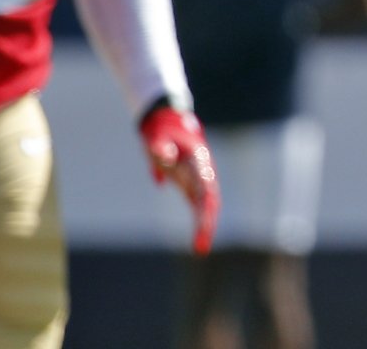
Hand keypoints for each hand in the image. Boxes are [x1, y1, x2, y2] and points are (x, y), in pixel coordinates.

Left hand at [141, 104, 219, 254]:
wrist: (166, 119)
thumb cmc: (161, 128)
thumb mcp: (157, 135)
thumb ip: (159, 146)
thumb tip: (165, 159)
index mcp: (198, 160)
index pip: (205, 189)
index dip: (205, 209)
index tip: (202, 226)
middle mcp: (202, 171)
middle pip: (209, 200)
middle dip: (207, 223)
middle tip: (201, 247)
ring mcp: (198, 177)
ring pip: (206, 204)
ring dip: (205, 224)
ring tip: (201, 247)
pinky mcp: (190, 182)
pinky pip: (198, 203)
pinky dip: (200, 219)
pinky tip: (199, 237)